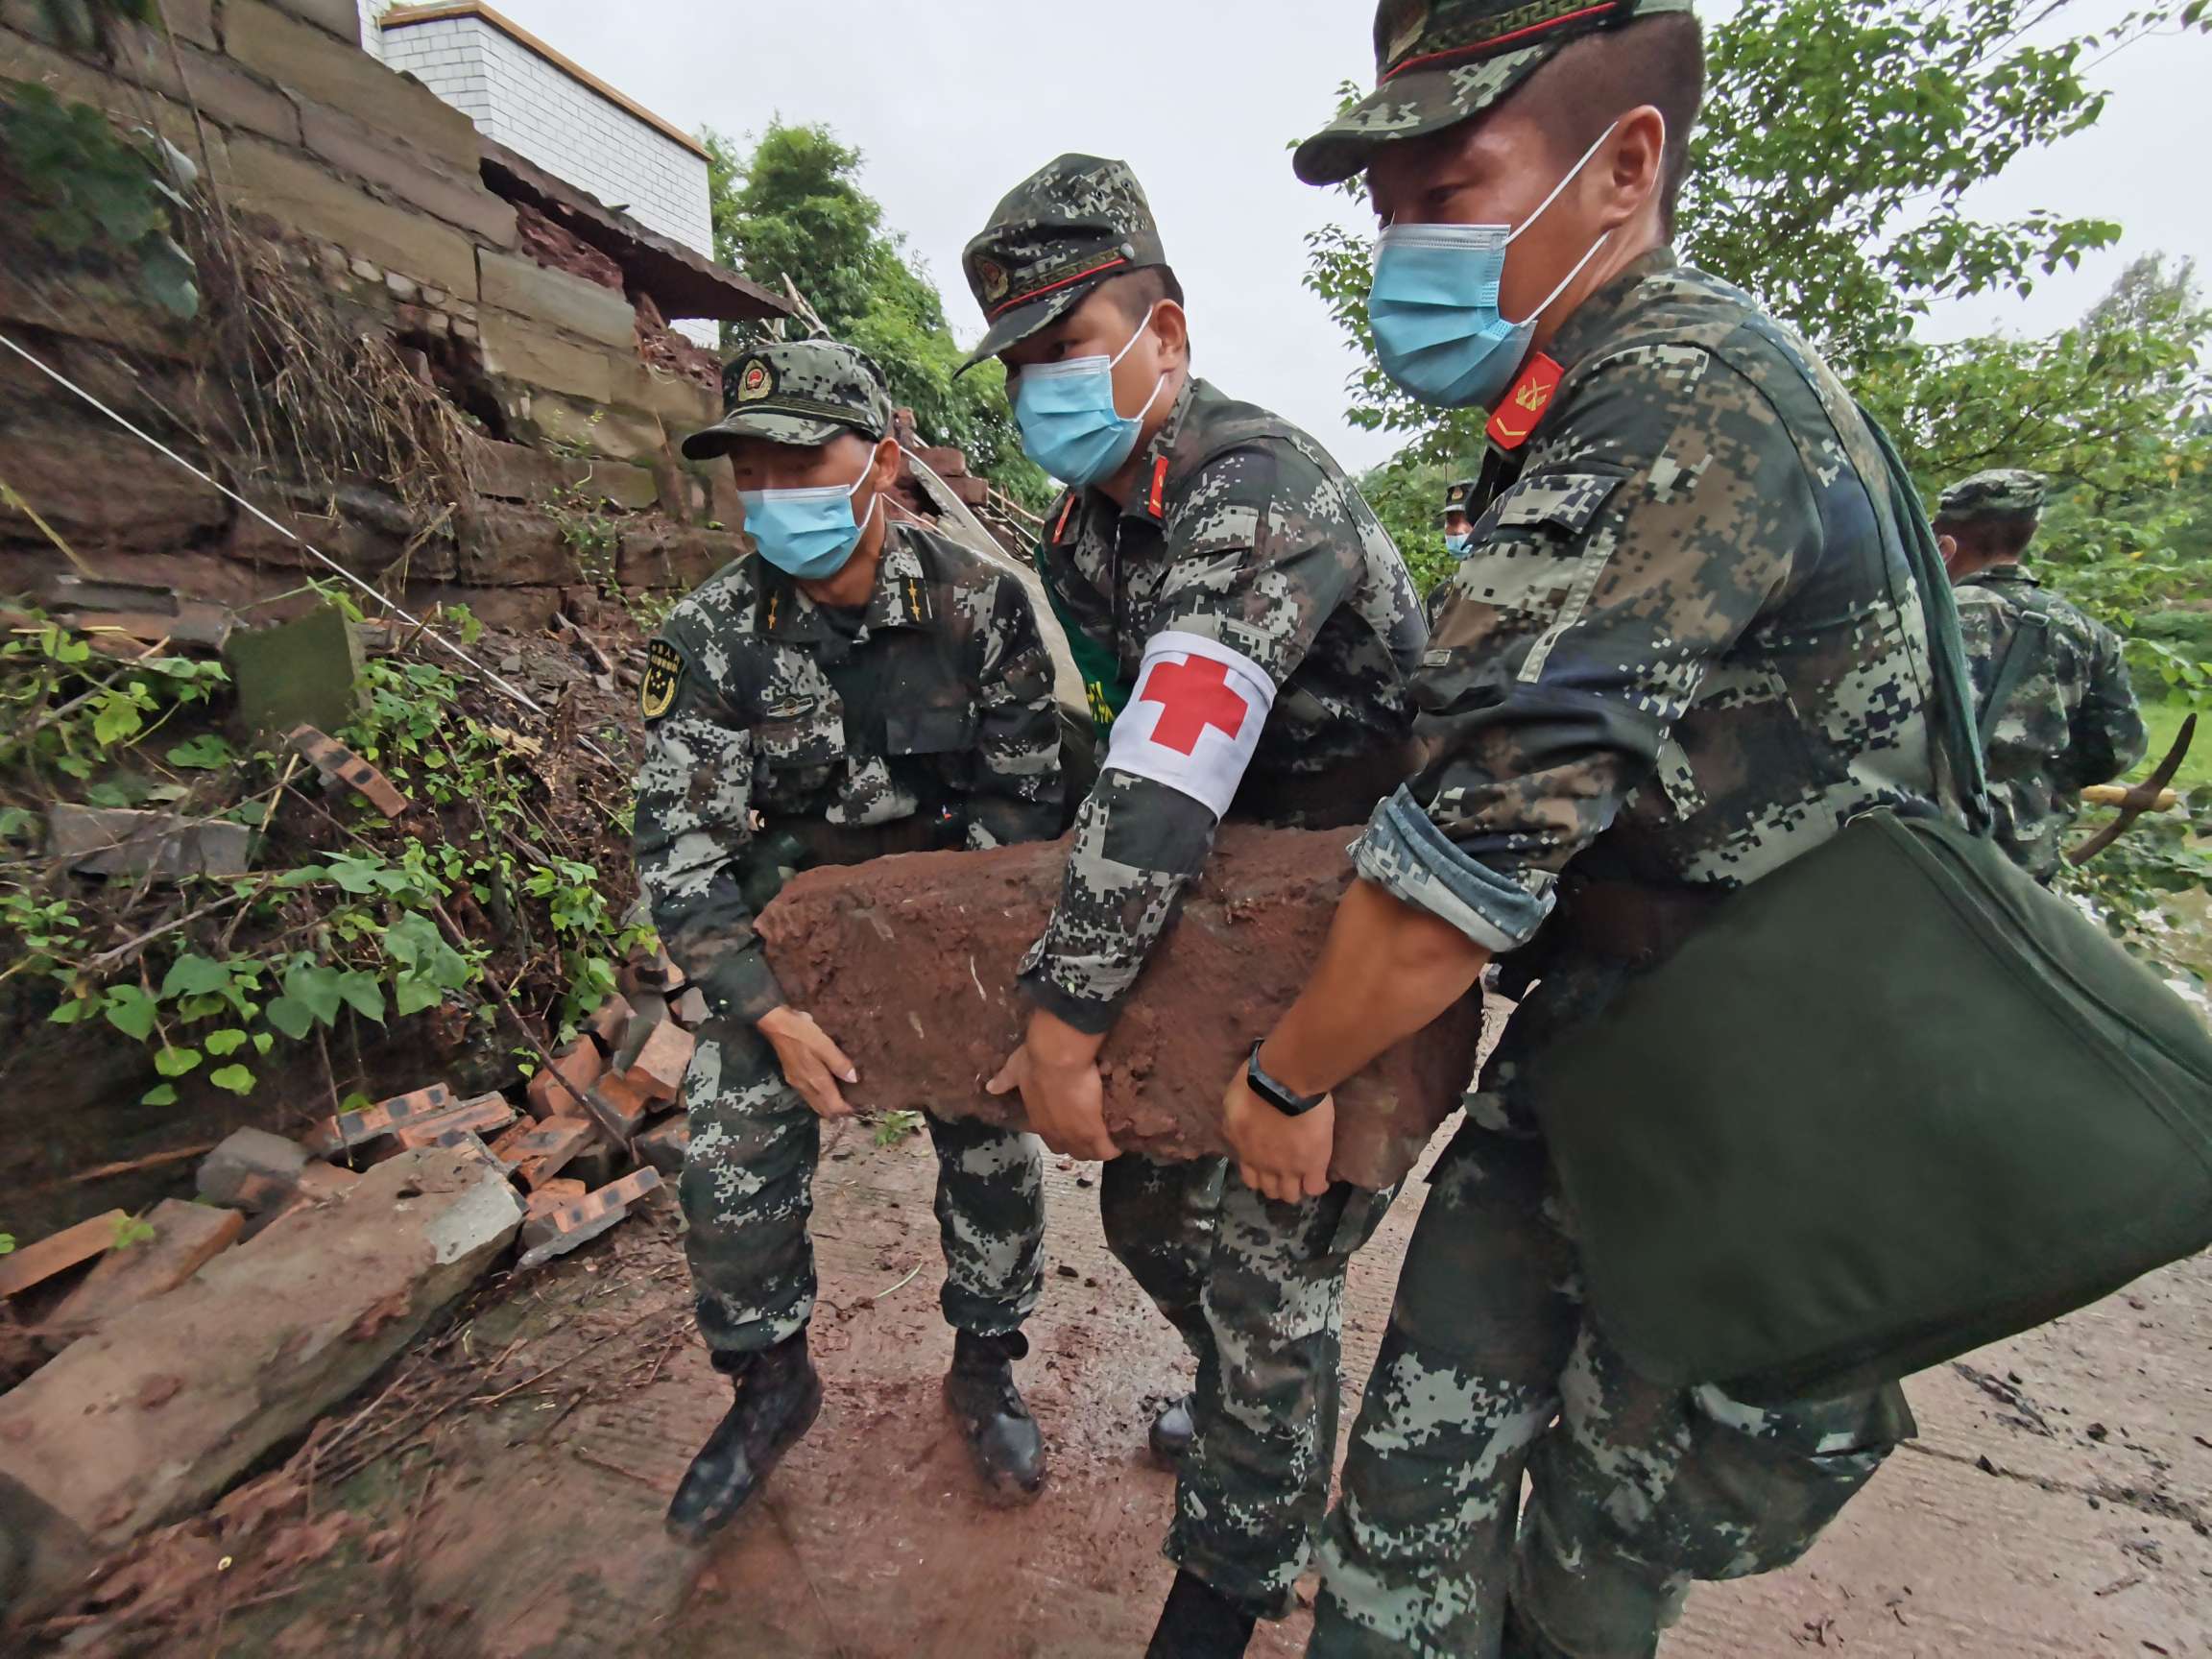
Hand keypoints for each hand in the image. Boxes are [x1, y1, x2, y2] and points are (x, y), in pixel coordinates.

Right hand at [757, 1004, 856, 1118]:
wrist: (776, 1025)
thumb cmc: (803, 1033)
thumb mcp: (824, 1045)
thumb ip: (839, 1063)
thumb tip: (854, 1079)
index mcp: (815, 1080)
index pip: (833, 1106)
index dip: (845, 1110)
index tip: (858, 1108)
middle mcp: (805, 1087)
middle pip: (822, 1109)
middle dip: (836, 1112)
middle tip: (851, 1109)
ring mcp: (796, 1083)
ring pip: (814, 1104)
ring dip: (827, 1106)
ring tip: (841, 1102)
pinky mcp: (792, 1077)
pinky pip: (808, 1096)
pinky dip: (818, 1099)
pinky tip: (824, 1091)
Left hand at [986, 1010, 1119, 1161]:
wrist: (1057, 1057)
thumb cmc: (1036, 1061)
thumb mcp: (1015, 1070)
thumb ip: (1005, 1080)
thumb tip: (990, 1087)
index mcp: (1039, 1121)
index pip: (1052, 1141)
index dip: (1063, 1137)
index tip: (1072, 1128)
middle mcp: (1056, 1133)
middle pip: (1071, 1152)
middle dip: (1081, 1146)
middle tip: (1093, 1134)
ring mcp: (1075, 1134)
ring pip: (1089, 1154)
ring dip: (1098, 1149)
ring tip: (1109, 1138)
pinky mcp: (1094, 1130)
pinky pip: (1107, 1150)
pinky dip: (1114, 1148)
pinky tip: (1121, 1142)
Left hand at [1222, 1068, 1334, 1203]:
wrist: (1284, 1081)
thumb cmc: (1255, 1086)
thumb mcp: (1232, 1106)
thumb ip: (1233, 1125)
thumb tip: (1235, 1134)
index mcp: (1246, 1152)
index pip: (1251, 1180)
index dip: (1261, 1178)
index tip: (1268, 1171)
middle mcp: (1265, 1166)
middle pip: (1271, 1191)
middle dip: (1277, 1186)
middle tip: (1286, 1175)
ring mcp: (1289, 1168)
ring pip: (1291, 1195)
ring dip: (1296, 1188)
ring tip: (1304, 1179)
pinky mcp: (1313, 1163)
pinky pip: (1315, 1187)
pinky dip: (1318, 1186)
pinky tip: (1322, 1179)